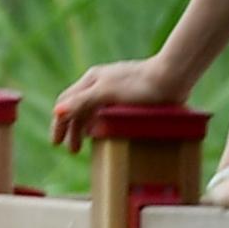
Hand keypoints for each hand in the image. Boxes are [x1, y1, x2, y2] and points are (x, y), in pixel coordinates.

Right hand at [51, 56, 184, 149]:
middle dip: (72, 128)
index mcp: (91, 79)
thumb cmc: (139, 85)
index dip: (59, 123)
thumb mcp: (107, 94)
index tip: (56, 143)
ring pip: (92, 110)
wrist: (172, 78)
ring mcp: (115, 89)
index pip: (66, 101)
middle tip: (72, 150)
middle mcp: (100, 82)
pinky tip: (105, 132)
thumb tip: (58, 112)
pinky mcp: (129, 97)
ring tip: (86, 145)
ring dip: (85, 127)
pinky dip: (99, 124)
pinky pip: (106, 111)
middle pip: (78, 107)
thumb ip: (82, 102)